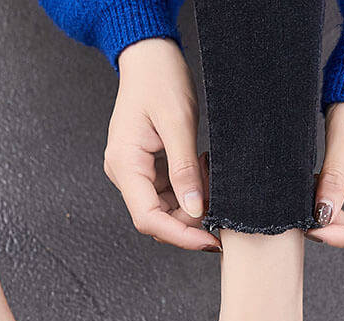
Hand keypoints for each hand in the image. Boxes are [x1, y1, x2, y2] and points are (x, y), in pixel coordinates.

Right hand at [104, 39, 220, 250]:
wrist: (149, 57)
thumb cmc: (159, 79)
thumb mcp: (179, 123)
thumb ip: (185, 170)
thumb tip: (196, 209)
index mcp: (124, 165)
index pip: (148, 218)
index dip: (179, 235)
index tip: (208, 241)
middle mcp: (124, 174)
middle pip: (156, 219)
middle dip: (189, 219)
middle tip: (218, 200)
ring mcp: (134, 173)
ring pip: (164, 209)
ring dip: (192, 204)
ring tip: (209, 175)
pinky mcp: (146, 169)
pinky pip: (167, 194)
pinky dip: (189, 191)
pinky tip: (202, 171)